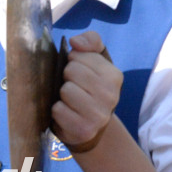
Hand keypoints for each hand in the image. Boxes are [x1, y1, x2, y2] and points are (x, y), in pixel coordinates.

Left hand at [51, 32, 121, 152]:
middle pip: (72, 71)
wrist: (90, 126)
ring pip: (66, 90)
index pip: (79, 56)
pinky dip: (58, 111)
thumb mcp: (95, 61)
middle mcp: (111, 95)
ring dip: (62, 95)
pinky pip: (58, 110)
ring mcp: (99, 114)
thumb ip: (91, 41)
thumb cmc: (89, 88)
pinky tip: (67, 113)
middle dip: (67, 77)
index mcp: (114, 76)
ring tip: (70, 100)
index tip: (77, 72)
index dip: (72, 62)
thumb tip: (76, 42)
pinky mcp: (84, 129)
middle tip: (73, 86)